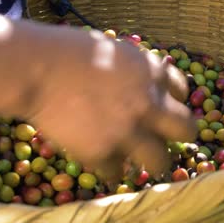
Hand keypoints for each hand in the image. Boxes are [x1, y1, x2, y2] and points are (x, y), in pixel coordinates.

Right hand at [24, 29, 196, 180]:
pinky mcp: (104, 151)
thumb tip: (145, 88)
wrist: (37, 68)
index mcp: (154, 73)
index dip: (171, 103)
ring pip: (160, 160)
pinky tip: (101, 162)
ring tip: (137, 161)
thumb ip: (137, 72)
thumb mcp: (116, 50)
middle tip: (161, 141)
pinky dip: (110, 169)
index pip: (183, 93)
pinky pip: (117, 172)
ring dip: (150, 162)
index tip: (161, 111)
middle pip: (186, 130)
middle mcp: (150, 103)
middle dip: (176, 137)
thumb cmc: (69, 51)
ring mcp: (130, 130)